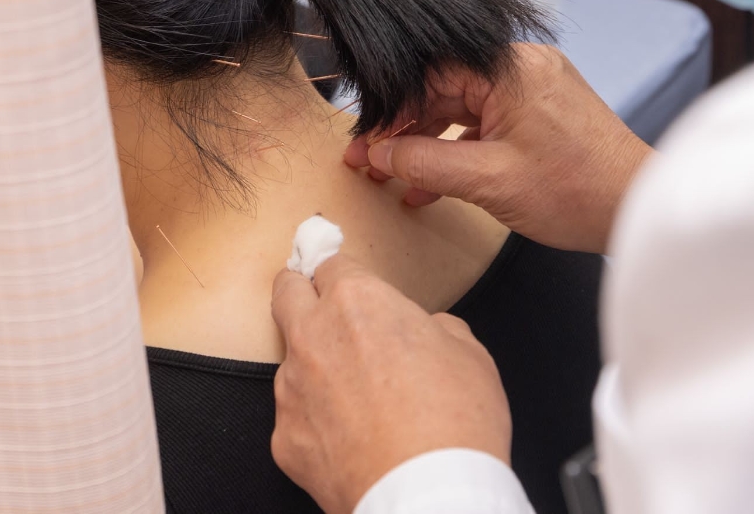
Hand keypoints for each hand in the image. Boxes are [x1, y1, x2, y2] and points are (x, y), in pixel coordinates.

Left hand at [271, 256, 511, 512]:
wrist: (429, 495)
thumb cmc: (454, 423)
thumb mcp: (469, 351)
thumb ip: (435, 327)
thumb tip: (427, 333)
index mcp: (358, 302)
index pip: (329, 263)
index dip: (340, 268)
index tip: (340, 270)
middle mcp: (314, 338)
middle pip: (285, 292)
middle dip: (299, 288)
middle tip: (318, 297)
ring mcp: (291, 390)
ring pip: (291, 360)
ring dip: (315, 364)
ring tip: (357, 392)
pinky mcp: (284, 438)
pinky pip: (296, 415)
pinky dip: (317, 419)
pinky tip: (351, 434)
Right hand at [345, 44, 652, 253]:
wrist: (637, 209)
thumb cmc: (577, 190)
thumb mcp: (488, 180)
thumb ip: (426, 163)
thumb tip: (381, 154)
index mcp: (511, 67)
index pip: (430, 73)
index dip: (390, 110)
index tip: (365, 143)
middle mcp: (523, 67)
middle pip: (444, 88)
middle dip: (404, 129)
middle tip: (369, 162)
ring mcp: (535, 89)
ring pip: (463, 108)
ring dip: (429, 144)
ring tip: (395, 178)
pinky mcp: (542, 113)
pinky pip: (487, 123)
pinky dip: (459, 150)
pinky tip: (432, 185)